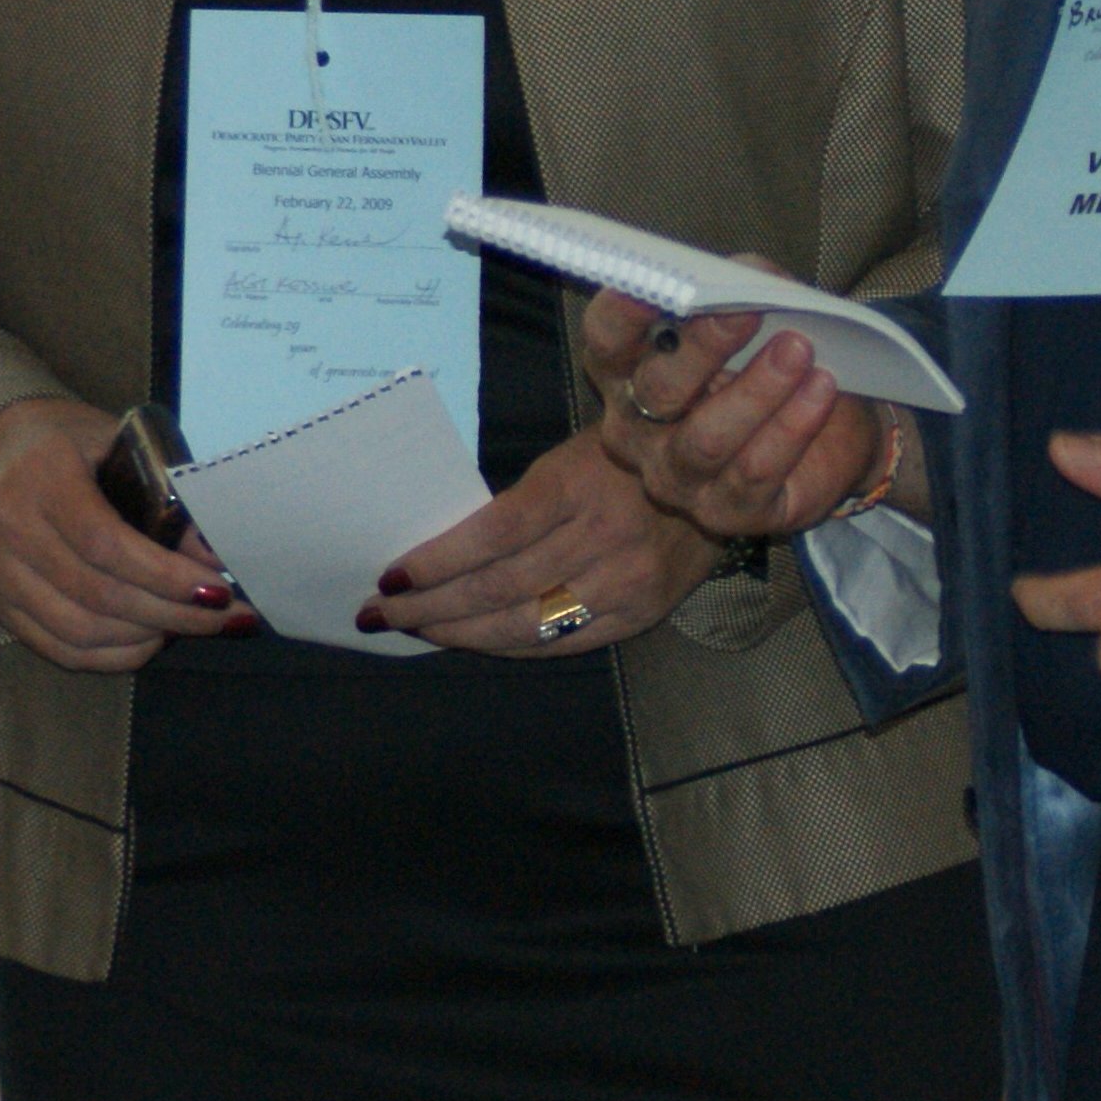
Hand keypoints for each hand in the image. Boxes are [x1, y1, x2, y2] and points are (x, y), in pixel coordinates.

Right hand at [0, 396, 236, 671]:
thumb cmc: (71, 441)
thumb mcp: (122, 444)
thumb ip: (165, 494)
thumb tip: (215, 556)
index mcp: (42, 480)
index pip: (106, 545)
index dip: (164, 576)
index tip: (218, 590)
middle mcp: (10, 532)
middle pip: (97, 596)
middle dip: (172, 614)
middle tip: (225, 617)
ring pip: (78, 632)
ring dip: (146, 638)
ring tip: (194, 625)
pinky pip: (57, 648)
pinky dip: (111, 656)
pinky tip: (151, 641)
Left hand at [355, 433, 719, 656]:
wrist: (720, 474)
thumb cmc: (628, 455)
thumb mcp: (573, 453)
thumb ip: (520, 500)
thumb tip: (443, 543)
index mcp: (578, 484)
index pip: (492, 534)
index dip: (436, 562)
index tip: (390, 575)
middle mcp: (603, 536)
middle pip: (498, 586)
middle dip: (429, 606)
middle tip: (380, 612)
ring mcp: (625, 581)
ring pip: (524, 623)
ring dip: (458, 633)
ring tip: (415, 629)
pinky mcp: (641, 613)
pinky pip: (562, 643)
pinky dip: (509, 647)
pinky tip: (473, 643)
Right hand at [580, 274, 915, 539]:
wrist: (830, 425)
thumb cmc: (772, 358)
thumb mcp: (760, 310)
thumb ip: (744, 285)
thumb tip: (750, 275)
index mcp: (628, 369)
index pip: (608, 338)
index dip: (628, 310)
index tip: (664, 282)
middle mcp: (638, 429)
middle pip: (658, 387)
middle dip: (705, 346)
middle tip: (750, 311)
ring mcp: (677, 477)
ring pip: (706, 439)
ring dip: (758, 390)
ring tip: (800, 351)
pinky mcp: (725, 513)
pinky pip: (753, 473)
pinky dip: (792, 427)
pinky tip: (820, 391)